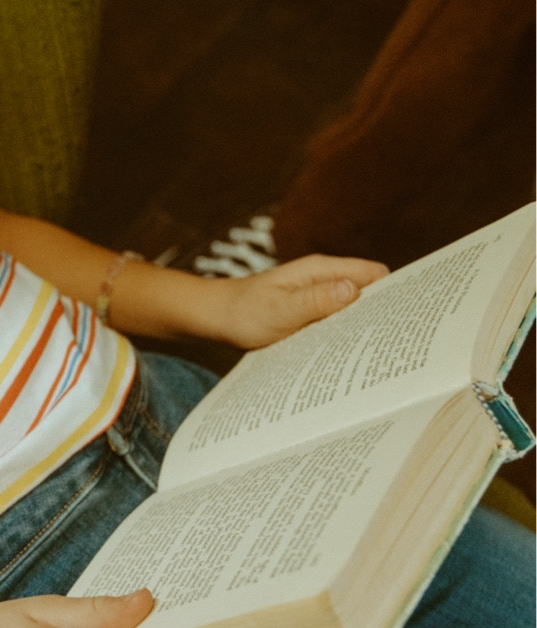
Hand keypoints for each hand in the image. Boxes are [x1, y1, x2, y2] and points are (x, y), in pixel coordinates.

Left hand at [197, 254, 387, 349]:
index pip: (373, 274)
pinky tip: (351, 358)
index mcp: (320, 270)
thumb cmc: (243, 312)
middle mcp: (324, 280)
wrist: (215, 319)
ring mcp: (319, 297)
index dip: (395, 292)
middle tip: (400, 345)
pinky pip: (338, 322)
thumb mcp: (279, 310)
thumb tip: (353, 290)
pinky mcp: (312, 314)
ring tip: (381, 357)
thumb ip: (315, 301)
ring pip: (355, 310)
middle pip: (370, 294)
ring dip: (364, 328)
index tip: (411, 318)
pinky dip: (346, 336)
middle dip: (383, 314)